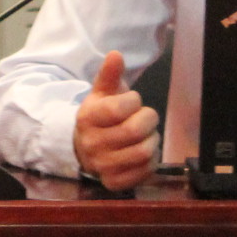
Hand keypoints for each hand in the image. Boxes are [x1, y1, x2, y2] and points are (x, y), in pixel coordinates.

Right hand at [72, 52, 158, 192]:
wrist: (84, 147)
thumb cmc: (100, 116)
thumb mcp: (102, 93)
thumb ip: (109, 74)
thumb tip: (115, 54)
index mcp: (87, 118)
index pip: (118, 109)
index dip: (133, 101)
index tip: (132, 101)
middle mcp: (92, 144)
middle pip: (135, 131)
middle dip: (148, 120)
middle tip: (146, 118)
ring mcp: (102, 166)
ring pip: (143, 152)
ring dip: (152, 140)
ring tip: (145, 135)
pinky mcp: (114, 182)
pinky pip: (144, 172)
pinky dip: (151, 161)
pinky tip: (143, 152)